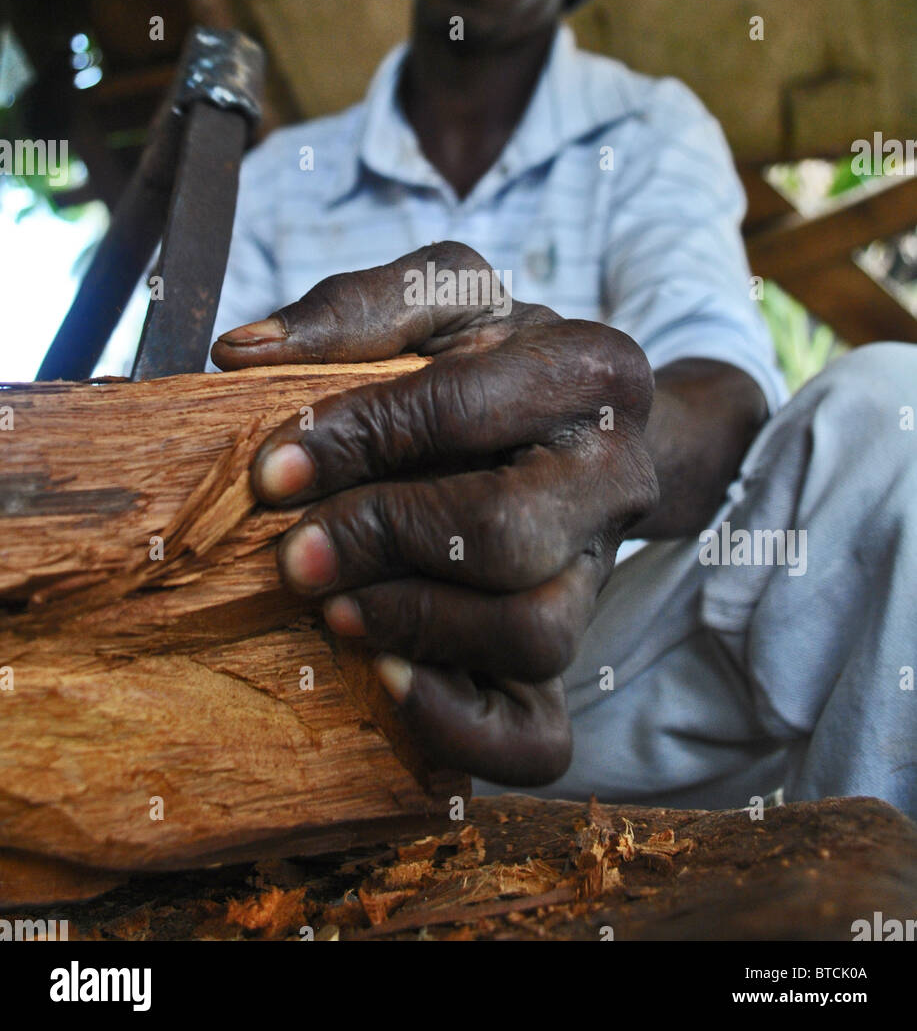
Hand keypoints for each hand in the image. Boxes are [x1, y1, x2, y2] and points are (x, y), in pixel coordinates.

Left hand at [212, 242, 657, 784]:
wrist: (572, 426)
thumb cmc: (492, 357)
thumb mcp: (440, 299)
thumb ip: (352, 309)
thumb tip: (242, 350)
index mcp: (593, 370)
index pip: (470, 408)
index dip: (363, 440)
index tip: (275, 470)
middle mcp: (618, 475)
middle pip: (511, 532)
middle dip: (388, 542)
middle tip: (297, 554)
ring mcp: (598, 571)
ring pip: (536, 633)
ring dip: (418, 627)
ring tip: (334, 610)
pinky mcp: (566, 649)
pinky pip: (539, 734)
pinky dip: (460, 726)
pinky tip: (385, 681)